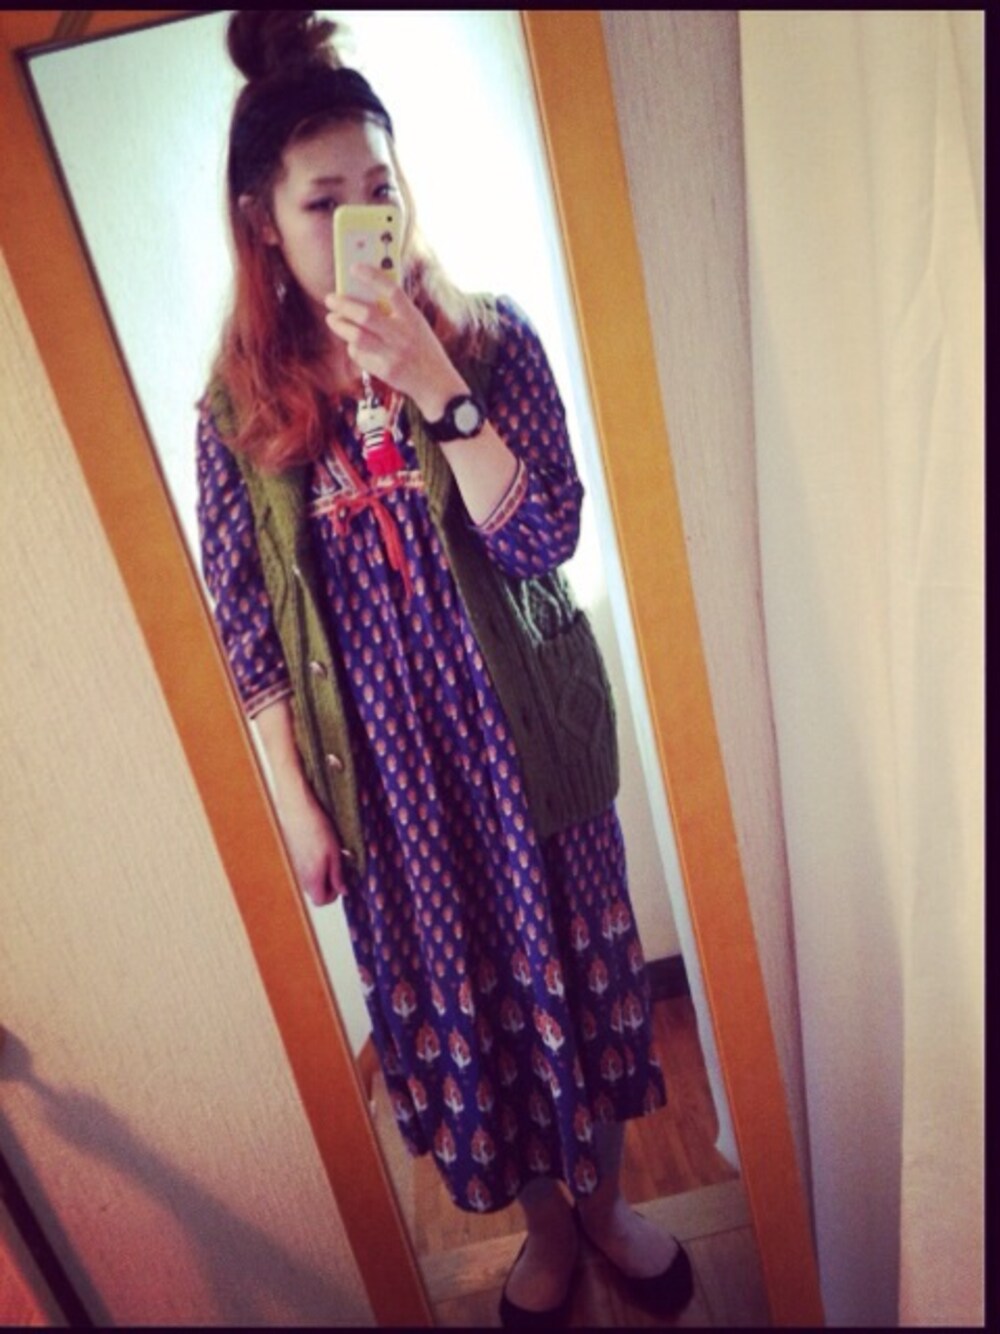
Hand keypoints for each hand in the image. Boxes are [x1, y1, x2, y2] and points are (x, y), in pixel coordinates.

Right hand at [274, 782, 347, 907]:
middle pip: (315, 893)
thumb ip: (337, 875)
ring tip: (331, 856)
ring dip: (323, 874)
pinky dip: (315, 865)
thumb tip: (342, 891)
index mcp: (312, 877)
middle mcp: (301, 876)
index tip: (342, 880)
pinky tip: (321, 849)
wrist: (298, 810)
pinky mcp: (294, 858)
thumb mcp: (334, 853)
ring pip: (311, 881)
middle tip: (339, 867)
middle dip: (329, 884)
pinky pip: (306, 870)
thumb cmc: (317, 829)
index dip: (334, 895)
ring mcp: (296, 867)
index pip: (321, 901)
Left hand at [324, 265, 466, 417]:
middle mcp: (403, 335)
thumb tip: (363, 296)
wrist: (437, 385)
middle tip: (330, 298)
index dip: (372, 277)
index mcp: (413, 318)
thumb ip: (396, 312)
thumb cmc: (424, 350)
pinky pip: (360, 355)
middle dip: (343, 304)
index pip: (392, 291)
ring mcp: (393, 354)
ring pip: (357, 336)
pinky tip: (353, 343)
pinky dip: (352, 347)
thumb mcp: (417, 326)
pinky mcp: (385, 371)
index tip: (354, 268)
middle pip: (366, 315)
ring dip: (340, 325)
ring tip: (333, 318)